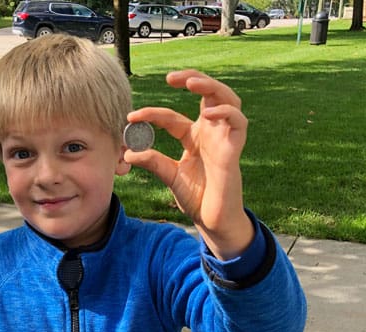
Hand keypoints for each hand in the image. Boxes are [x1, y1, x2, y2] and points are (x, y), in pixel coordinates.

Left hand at [124, 70, 253, 259]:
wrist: (213, 220)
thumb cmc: (197, 198)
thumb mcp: (170, 176)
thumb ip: (153, 162)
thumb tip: (127, 153)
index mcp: (193, 138)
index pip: (171, 117)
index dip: (152, 114)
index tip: (131, 117)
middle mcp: (210, 133)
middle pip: (206, 93)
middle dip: (190, 79)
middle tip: (170, 78)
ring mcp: (224, 138)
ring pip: (227, 99)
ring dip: (211, 86)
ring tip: (192, 83)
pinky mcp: (234, 148)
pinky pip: (239, 121)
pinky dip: (227, 111)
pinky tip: (210, 112)